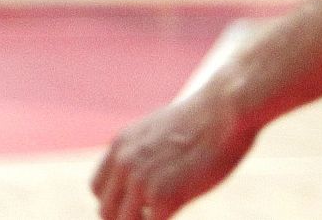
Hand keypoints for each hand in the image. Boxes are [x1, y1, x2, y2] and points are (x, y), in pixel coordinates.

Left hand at [90, 86, 259, 219]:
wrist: (224, 112)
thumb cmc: (202, 122)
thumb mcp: (160, 130)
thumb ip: (145, 151)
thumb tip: (152, 169)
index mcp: (120, 145)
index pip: (97, 187)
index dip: (114, 203)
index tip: (135, 208)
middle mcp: (124, 162)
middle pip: (105, 209)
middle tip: (148, 218)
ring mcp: (141, 180)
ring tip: (163, 216)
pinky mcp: (164, 196)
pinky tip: (178, 215)